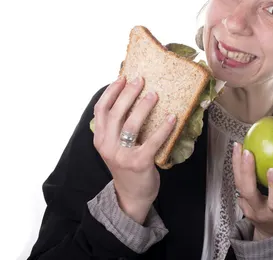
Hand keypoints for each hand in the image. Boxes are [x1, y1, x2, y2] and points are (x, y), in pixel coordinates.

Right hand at [92, 75, 175, 223]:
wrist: (132, 196)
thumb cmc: (127, 165)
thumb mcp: (115, 146)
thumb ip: (118, 127)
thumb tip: (133, 97)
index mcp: (100, 139)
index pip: (101, 110)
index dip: (111, 91)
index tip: (122, 77)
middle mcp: (107, 146)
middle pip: (116, 113)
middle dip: (128, 93)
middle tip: (141, 80)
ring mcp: (122, 155)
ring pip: (131, 125)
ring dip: (143, 107)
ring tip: (155, 94)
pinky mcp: (139, 163)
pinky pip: (152, 141)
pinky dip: (163, 128)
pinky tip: (172, 118)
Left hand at [232, 142, 272, 239]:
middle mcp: (261, 211)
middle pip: (249, 193)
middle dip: (247, 171)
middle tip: (248, 152)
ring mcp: (249, 208)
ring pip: (239, 186)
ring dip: (237, 164)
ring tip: (239, 145)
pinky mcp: (242, 202)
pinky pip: (237, 183)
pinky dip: (236, 166)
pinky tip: (238, 150)